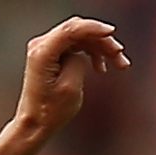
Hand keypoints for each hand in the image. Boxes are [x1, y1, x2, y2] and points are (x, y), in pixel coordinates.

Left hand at [1, 17, 128, 154]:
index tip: (112, 33)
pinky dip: (90, 53)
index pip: (72, 29)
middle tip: (120, 57)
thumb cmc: (50, 112)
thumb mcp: (70, 88)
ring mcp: (45, 49)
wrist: (35, 124)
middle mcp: (41, 45)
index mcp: (43, 51)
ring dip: (99, 48)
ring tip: (117, 64)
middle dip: (101, 41)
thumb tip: (84, 52)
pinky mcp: (51, 55)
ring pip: (79, 38)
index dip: (94, 29)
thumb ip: (79, 61)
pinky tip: (101, 67)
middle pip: (78, 32)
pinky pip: (74, 46)